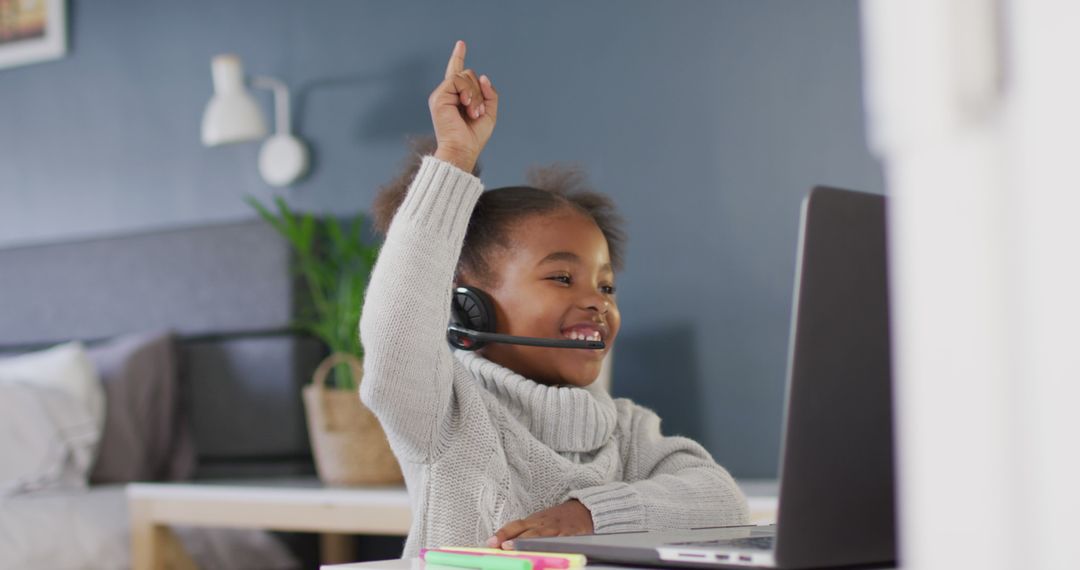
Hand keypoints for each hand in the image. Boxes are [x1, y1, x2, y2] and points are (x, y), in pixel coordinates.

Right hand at [429, 40, 498, 172]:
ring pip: (464, 76)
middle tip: (477, 112)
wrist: (462, 149)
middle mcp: (447, 94)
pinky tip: (467, 106)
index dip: (458, 57)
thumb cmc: (473, 136)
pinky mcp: (438, 97)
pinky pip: (457, 80)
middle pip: (468, 74)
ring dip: (475, 94)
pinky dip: (467, 92)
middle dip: (479, 91)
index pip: (457, 73)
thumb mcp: (489, 113)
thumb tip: (482, 77)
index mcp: (457, 97)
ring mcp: (442, 95)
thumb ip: (489, 94)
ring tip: (473, 112)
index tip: (461, 44)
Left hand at [486, 500, 593, 549]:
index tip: (489, 543)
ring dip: (532, 544)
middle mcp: (542, 525)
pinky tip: (550, 552)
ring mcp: (556, 530)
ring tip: (522, 550)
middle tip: (503, 547)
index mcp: (532, 521)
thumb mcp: (537, 523)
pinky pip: (562, 542)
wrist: (581, 510)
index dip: (502, 534)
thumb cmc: (554, 520)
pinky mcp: (570, 535)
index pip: (514, 526)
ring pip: (542, 538)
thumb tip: (500, 546)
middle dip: (515, 541)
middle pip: (527, 533)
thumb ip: (521, 534)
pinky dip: (555, 547)